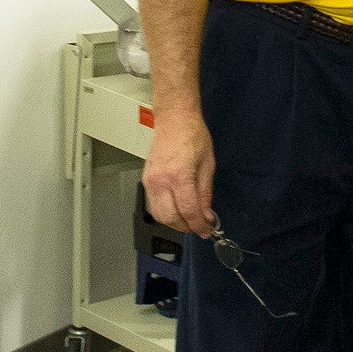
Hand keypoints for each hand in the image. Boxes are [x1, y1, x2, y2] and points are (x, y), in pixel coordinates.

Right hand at [142, 109, 215, 236]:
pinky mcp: (144, 180)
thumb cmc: (195, 137)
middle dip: (186, 227)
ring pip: (159, 215)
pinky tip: (178, 210)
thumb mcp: (208, 165)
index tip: (208, 231)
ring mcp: (149, 181)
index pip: (188, 210)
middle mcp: (160, 181)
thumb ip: (205, 193)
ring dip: (174, 223)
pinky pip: (153, 205)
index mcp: (179, 175)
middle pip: (170, 217)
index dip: (199, 225)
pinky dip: (165, 213)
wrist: (174, 120)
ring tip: (189, 220)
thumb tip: (206, 216)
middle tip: (199, 227)